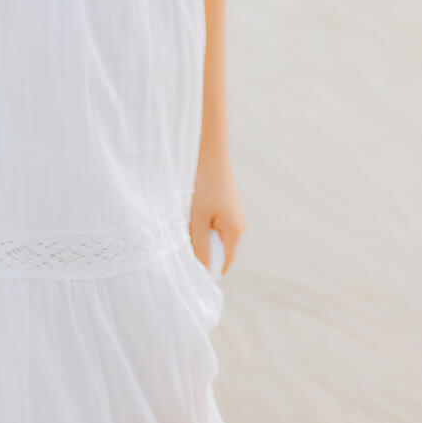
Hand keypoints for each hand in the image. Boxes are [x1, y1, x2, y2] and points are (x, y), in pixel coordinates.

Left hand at [189, 153, 244, 274]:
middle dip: (201, 249)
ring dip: (199, 234)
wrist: (209, 152)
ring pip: (213, 235)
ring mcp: (233, 213)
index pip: (223, 263)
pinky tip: (191, 210)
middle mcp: (238, 224)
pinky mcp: (225, 204)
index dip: (207, 268)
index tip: (188, 265)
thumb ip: (201, 247)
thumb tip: (204, 270)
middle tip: (183, 240)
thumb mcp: (198, 220)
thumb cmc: (204, 186)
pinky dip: (200, 222)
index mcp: (235, 231)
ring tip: (186, 221)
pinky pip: (213, 223)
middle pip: (218, 249)